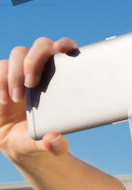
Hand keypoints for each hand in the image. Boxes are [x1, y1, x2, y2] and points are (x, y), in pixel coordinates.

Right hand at [0, 37, 76, 160]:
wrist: (18, 143)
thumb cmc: (40, 138)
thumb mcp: (48, 146)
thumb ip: (54, 145)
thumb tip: (55, 140)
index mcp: (62, 79)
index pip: (67, 50)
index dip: (66, 43)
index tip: (61, 49)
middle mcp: (42, 70)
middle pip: (40, 46)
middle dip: (34, 60)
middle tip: (31, 84)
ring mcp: (21, 71)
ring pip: (18, 54)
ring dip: (14, 74)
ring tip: (16, 99)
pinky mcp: (2, 77)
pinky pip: (0, 67)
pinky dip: (0, 79)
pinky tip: (3, 99)